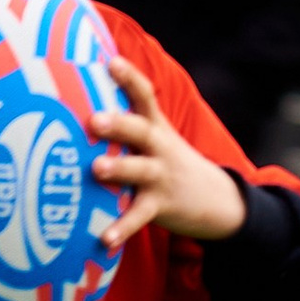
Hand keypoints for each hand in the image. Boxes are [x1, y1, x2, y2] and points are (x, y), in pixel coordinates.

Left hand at [91, 58, 247, 248]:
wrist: (217, 199)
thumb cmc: (168, 163)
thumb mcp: (156, 137)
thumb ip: (126, 121)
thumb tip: (82, 101)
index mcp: (156, 127)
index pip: (145, 96)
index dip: (129, 78)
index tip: (111, 62)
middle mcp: (160, 148)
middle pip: (141, 130)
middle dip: (119, 123)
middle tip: (94, 120)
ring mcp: (161, 177)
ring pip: (140, 170)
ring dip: (119, 168)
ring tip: (98, 168)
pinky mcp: (160, 206)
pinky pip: (139, 217)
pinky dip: (122, 228)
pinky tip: (104, 239)